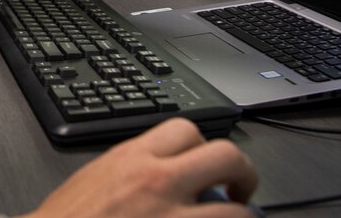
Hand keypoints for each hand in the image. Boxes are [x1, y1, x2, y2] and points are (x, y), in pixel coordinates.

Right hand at [21, 118, 256, 217]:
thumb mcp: (97, 178)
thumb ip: (133, 168)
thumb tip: (162, 170)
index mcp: (133, 159)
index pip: (186, 130)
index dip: (205, 146)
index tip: (209, 163)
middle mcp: (157, 183)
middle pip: (223, 156)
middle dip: (242, 172)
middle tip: (239, 190)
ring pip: (234, 211)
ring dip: (239, 216)